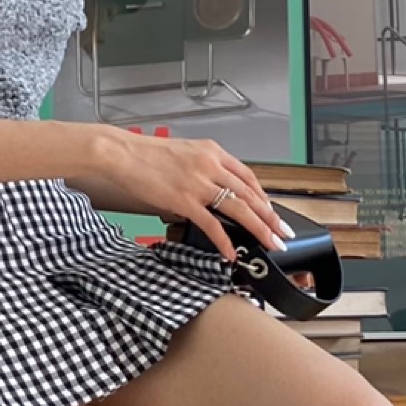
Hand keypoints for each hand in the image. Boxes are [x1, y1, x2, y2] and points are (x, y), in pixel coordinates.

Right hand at [95, 130, 294, 263]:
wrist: (122, 153)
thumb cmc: (146, 155)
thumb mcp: (183, 155)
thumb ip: (202, 170)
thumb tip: (210, 193)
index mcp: (212, 152)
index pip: (248, 177)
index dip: (264, 197)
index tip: (272, 212)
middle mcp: (211, 165)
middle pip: (251, 194)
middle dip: (271, 217)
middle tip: (283, 232)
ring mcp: (199, 183)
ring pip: (239, 208)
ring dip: (259, 229)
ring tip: (270, 244)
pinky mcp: (185, 200)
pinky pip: (212, 225)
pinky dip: (225, 241)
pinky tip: (232, 253)